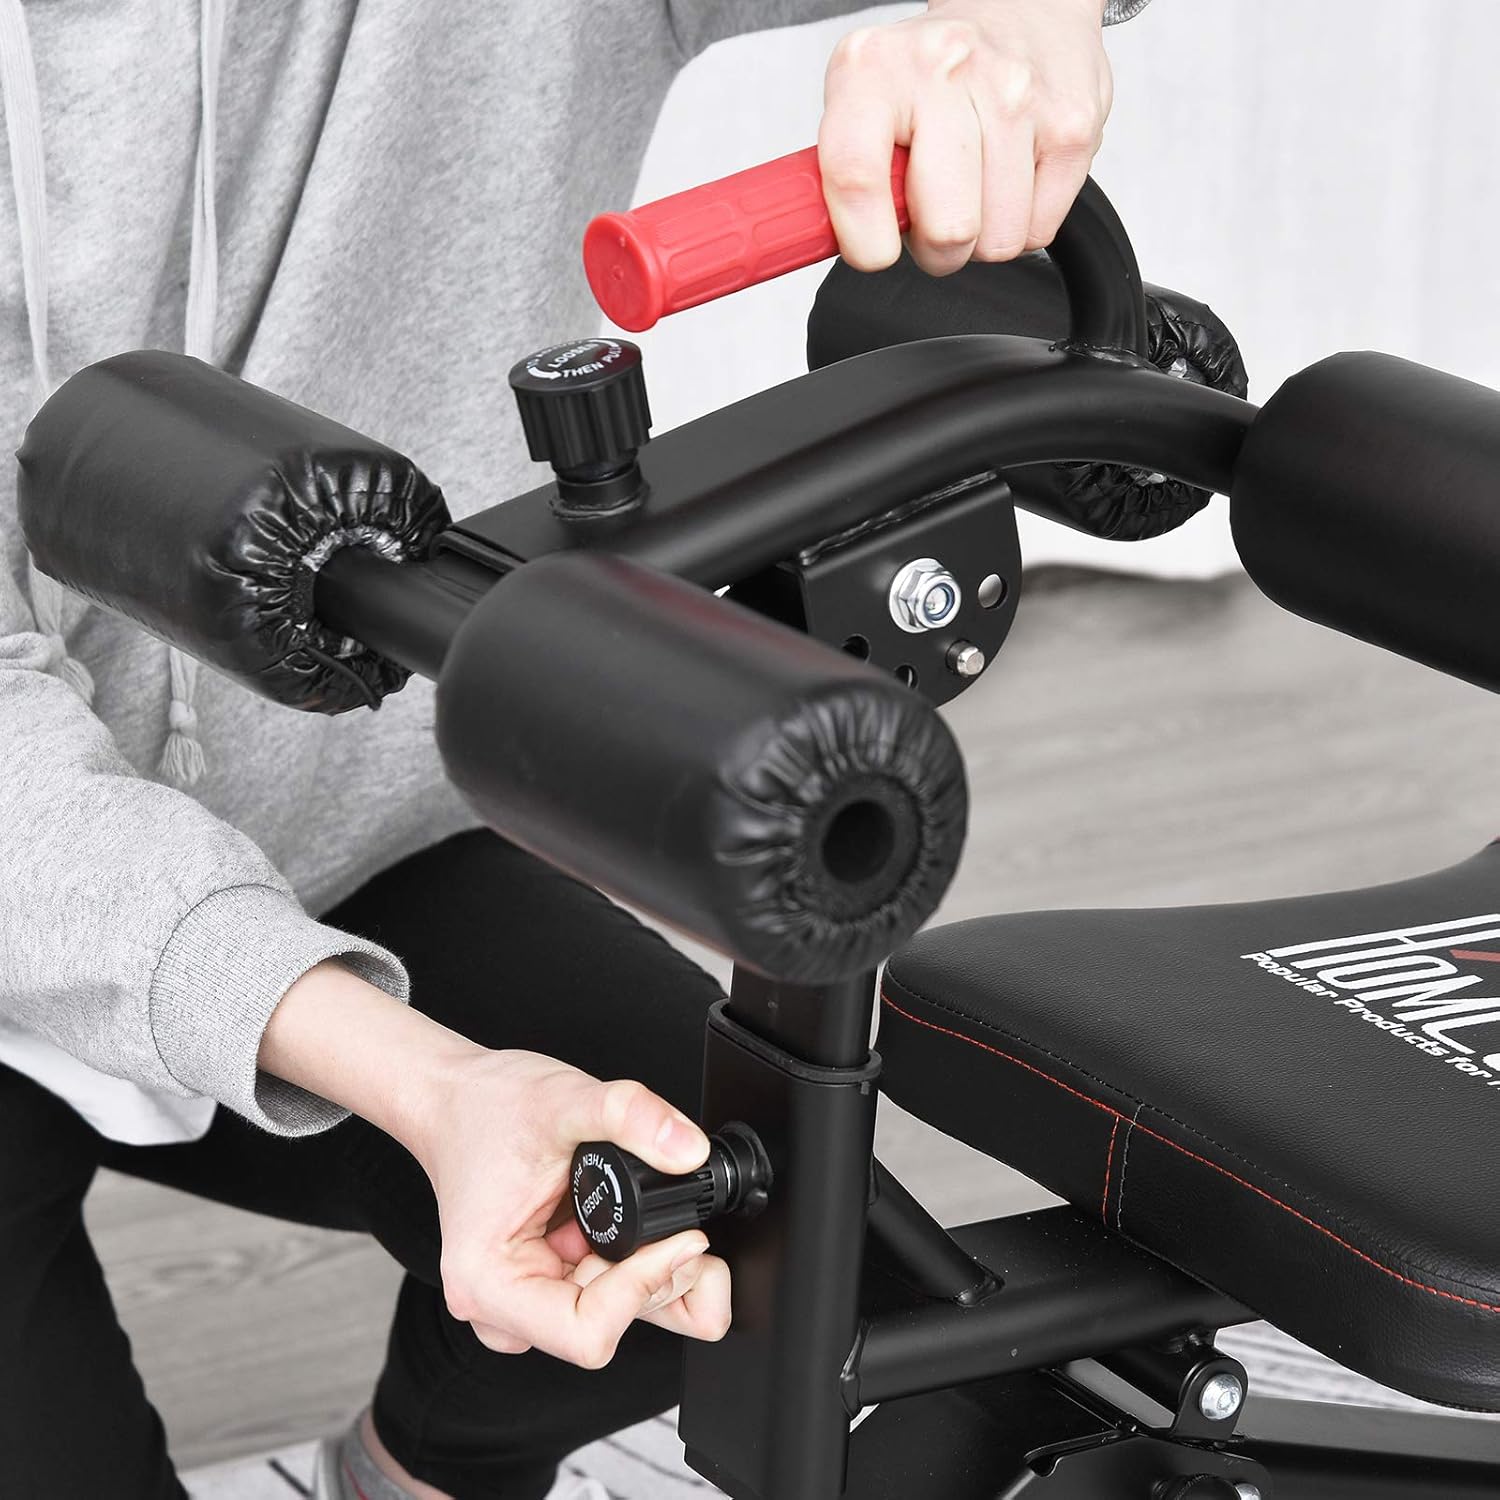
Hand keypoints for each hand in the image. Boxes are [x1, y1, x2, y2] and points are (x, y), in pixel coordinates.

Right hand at [413, 1049, 731, 1364]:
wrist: (458, 1098)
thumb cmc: (487, 1107)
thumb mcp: (564, 1098)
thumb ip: (630, 1115)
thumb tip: (688, 1149)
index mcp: (488, 1282)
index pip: (586, 1332)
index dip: (644, 1288)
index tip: (679, 1239)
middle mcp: (502, 1305)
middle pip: (607, 1329)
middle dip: (658, 1279)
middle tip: (682, 1226)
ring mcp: (527, 1296)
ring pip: (614, 1319)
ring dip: (654, 1276)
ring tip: (661, 1223)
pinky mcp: (549, 1280)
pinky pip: (608, 1299)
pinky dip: (640, 1268)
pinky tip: (644, 1229)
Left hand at [819, 0, 1113, 273]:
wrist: (1020, 7)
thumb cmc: (928, 76)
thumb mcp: (860, 104)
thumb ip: (837, 175)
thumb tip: (816, 243)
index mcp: (874, 69)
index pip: (855, 176)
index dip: (865, 242)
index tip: (874, 249)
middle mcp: (946, 71)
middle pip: (947, 229)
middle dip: (936, 247)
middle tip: (932, 214)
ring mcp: (1016, 96)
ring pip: (996, 240)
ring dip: (980, 236)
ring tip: (971, 188)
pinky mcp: (1071, 125)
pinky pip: (1037, 230)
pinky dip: (1021, 221)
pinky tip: (1009, 176)